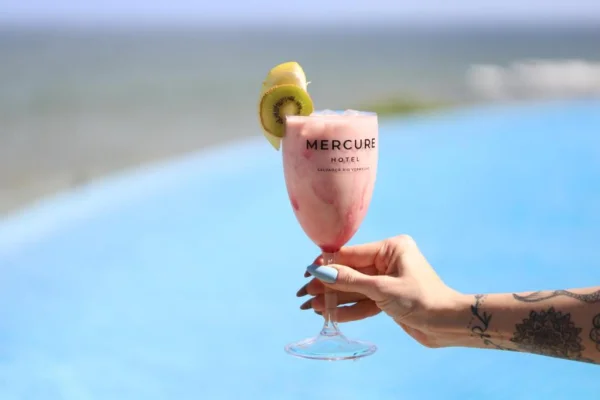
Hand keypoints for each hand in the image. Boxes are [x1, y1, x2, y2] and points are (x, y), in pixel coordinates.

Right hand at [297, 235, 463, 347]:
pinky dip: (347, 308)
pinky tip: (327, 313)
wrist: (449, 325)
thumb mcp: (382, 289)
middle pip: (349, 272)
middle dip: (327, 284)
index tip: (307, 272)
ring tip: (309, 305)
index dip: (328, 264)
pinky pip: (363, 301)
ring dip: (333, 298)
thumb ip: (349, 281)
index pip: (351, 254)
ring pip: (354, 288)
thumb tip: (320, 271)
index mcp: (391, 248)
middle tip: (302, 292)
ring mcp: (387, 279)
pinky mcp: (387, 298)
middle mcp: (388, 260)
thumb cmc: (422, 300)